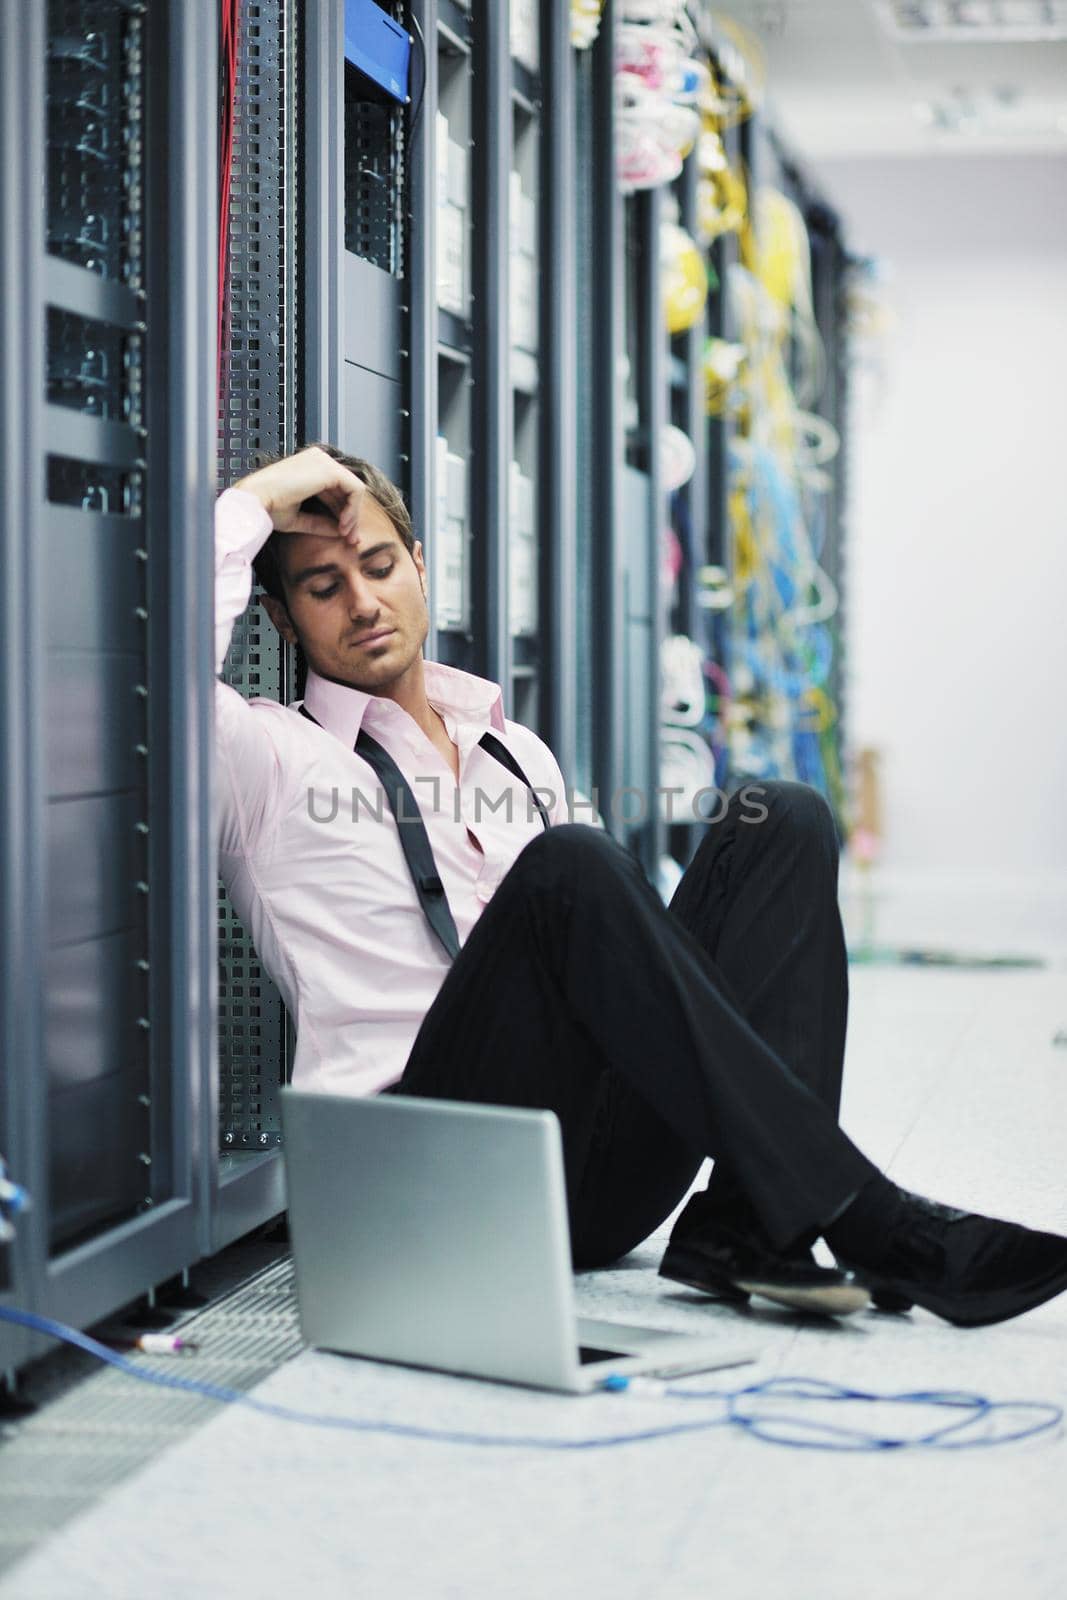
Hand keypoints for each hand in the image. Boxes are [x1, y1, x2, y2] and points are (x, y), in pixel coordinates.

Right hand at [233, 446, 365, 543]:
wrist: (254, 501)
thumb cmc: (267, 506)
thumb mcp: (299, 518)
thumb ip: (321, 522)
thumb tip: (341, 531)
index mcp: (310, 467)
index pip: (336, 490)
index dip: (344, 513)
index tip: (344, 534)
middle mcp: (319, 460)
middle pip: (347, 490)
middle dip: (352, 516)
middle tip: (352, 539)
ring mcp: (324, 462)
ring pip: (354, 489)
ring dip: (353, 515)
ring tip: (346, 534)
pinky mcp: (330, 470)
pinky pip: (355, 489)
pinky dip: (353, 509)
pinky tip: (344, 523)